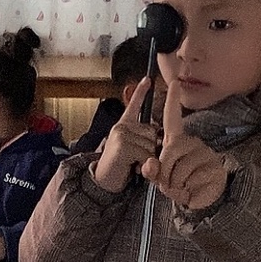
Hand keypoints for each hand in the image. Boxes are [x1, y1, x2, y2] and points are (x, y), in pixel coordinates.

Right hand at [91, 77, 160, 191]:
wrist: (103, 182)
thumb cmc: (121, 168)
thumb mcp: (134, 152)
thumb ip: (145, 145)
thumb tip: (157, 144)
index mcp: (124, 126)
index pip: (134, 106)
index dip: (140, 92)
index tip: (147, 79)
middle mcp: (122, 126)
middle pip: (153, 133)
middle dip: (151, 149)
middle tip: (137, 160)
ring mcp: (121, 134)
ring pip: (151, 145)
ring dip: (147, 159)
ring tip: (133, 164)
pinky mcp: (123, 144)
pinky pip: (146, 154)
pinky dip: (144, 165)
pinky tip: (132, 168)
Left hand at [141, 80, 226, 210]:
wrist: (202, 201)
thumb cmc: (180, 186)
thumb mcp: (161, 178)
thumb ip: (151, 171)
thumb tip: (150, 164)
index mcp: (178, 141)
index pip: (172, 119)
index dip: (172, 101)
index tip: (174, 83)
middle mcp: (192, 142)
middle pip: (169, 151)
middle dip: (164, 173)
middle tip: (170, 184)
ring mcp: (205, 153)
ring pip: (180, 168)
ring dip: (176, 184)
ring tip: (182, 188)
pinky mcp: (214, 166)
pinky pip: (193, 178)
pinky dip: (188, 189)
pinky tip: (193, 190)